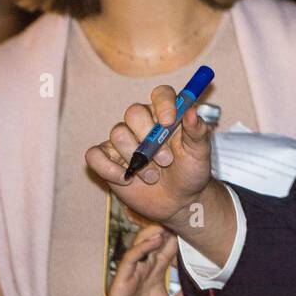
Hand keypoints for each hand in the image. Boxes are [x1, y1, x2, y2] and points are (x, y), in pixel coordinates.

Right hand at [73, 224, 186, 295]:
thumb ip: (186, 294)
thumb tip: (206, 281)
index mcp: (155, 276)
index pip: (168, 249)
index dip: (179, 237)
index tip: (195, 226)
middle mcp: (144, 272)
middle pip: (155, 242)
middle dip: (168, 228)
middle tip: (183, 215)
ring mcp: (132, 276)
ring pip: (141, 245)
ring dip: (154, 232)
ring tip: (170, 222)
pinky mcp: (120, 283)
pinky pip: (129, 259)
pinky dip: (141, 248)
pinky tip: (155, 239)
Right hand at [84, 85, 213, 229]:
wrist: (179, 201)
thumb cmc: (190, 172)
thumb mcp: (200, 152)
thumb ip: (197, 131)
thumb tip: (191, 111)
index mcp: (166, 114)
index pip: (161, 94)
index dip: (164, 104)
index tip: (168, 122)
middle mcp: (142, 123)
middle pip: (134, 112)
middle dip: (148, 138)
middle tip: (166, 161)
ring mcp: (123, 140)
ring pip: (118, 134)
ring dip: (137, 160)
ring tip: (154, 176)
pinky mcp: (107, 159)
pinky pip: (95, 155)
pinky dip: (109, 169)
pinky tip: (126, 180)